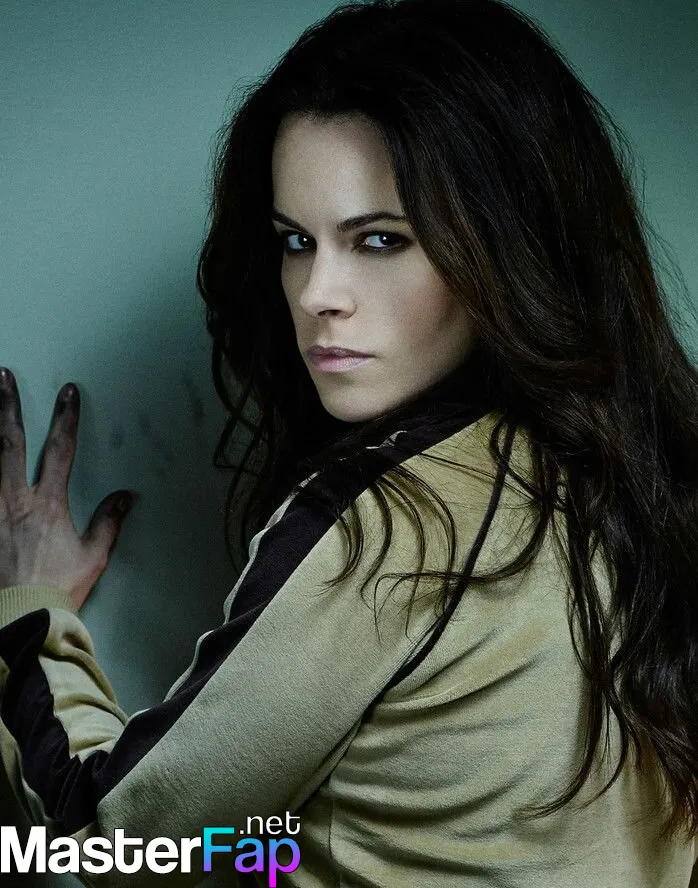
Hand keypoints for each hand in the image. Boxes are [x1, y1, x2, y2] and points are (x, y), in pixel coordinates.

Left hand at [0, 368, 133, 609]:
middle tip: (3, 376)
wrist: (20, 618)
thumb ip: (108, 522)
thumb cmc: (57, 589)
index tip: (68, 392)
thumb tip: (124, 496)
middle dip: (7, 407)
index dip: (66, 418)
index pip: (60, 449)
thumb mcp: (93, 557)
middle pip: (9, 442)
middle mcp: (14, 501)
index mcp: (47, 504)